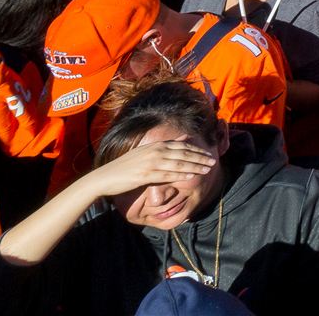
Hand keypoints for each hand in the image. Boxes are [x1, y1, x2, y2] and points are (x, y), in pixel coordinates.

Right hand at [85, 137, 217, 199]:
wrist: (105, 177)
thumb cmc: (125, 167)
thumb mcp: (144, 153)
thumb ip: (161, 148)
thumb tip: (180, 141)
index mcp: (155, 145)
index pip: (182, 146)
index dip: (197, 150)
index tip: (208, 154)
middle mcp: (155, 151)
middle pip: (183, 154)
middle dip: (200, 158)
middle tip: (212, 162)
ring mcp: (150, 163)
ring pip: (178, 164)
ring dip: (195, 166)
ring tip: (206, 170)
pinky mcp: (145, 175)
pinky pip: (167, 175)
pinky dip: (180, 175)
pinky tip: (190, 176)